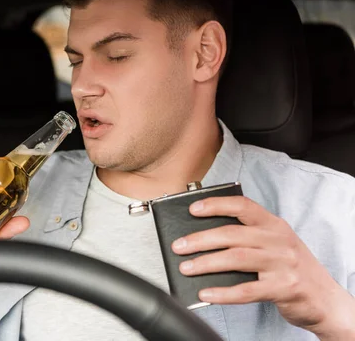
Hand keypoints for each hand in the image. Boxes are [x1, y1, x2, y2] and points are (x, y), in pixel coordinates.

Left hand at [171, 196, 354, 338]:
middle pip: (232, 234)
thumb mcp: (274, 243)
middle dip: (200, 239)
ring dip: (206, 263)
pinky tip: (206, 293)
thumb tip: (203, 235)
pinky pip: (246, 290)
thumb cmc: (291, 268)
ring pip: (236, 258)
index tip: (193, 209)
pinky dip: (223, 293)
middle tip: (179, 246)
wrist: (325, 298)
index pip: (242, 206)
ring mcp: (282, 264)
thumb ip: (247, 236)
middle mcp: (278, 240)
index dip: (216, 205)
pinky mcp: (283, 288)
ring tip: (186, 267)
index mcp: (273, 224)